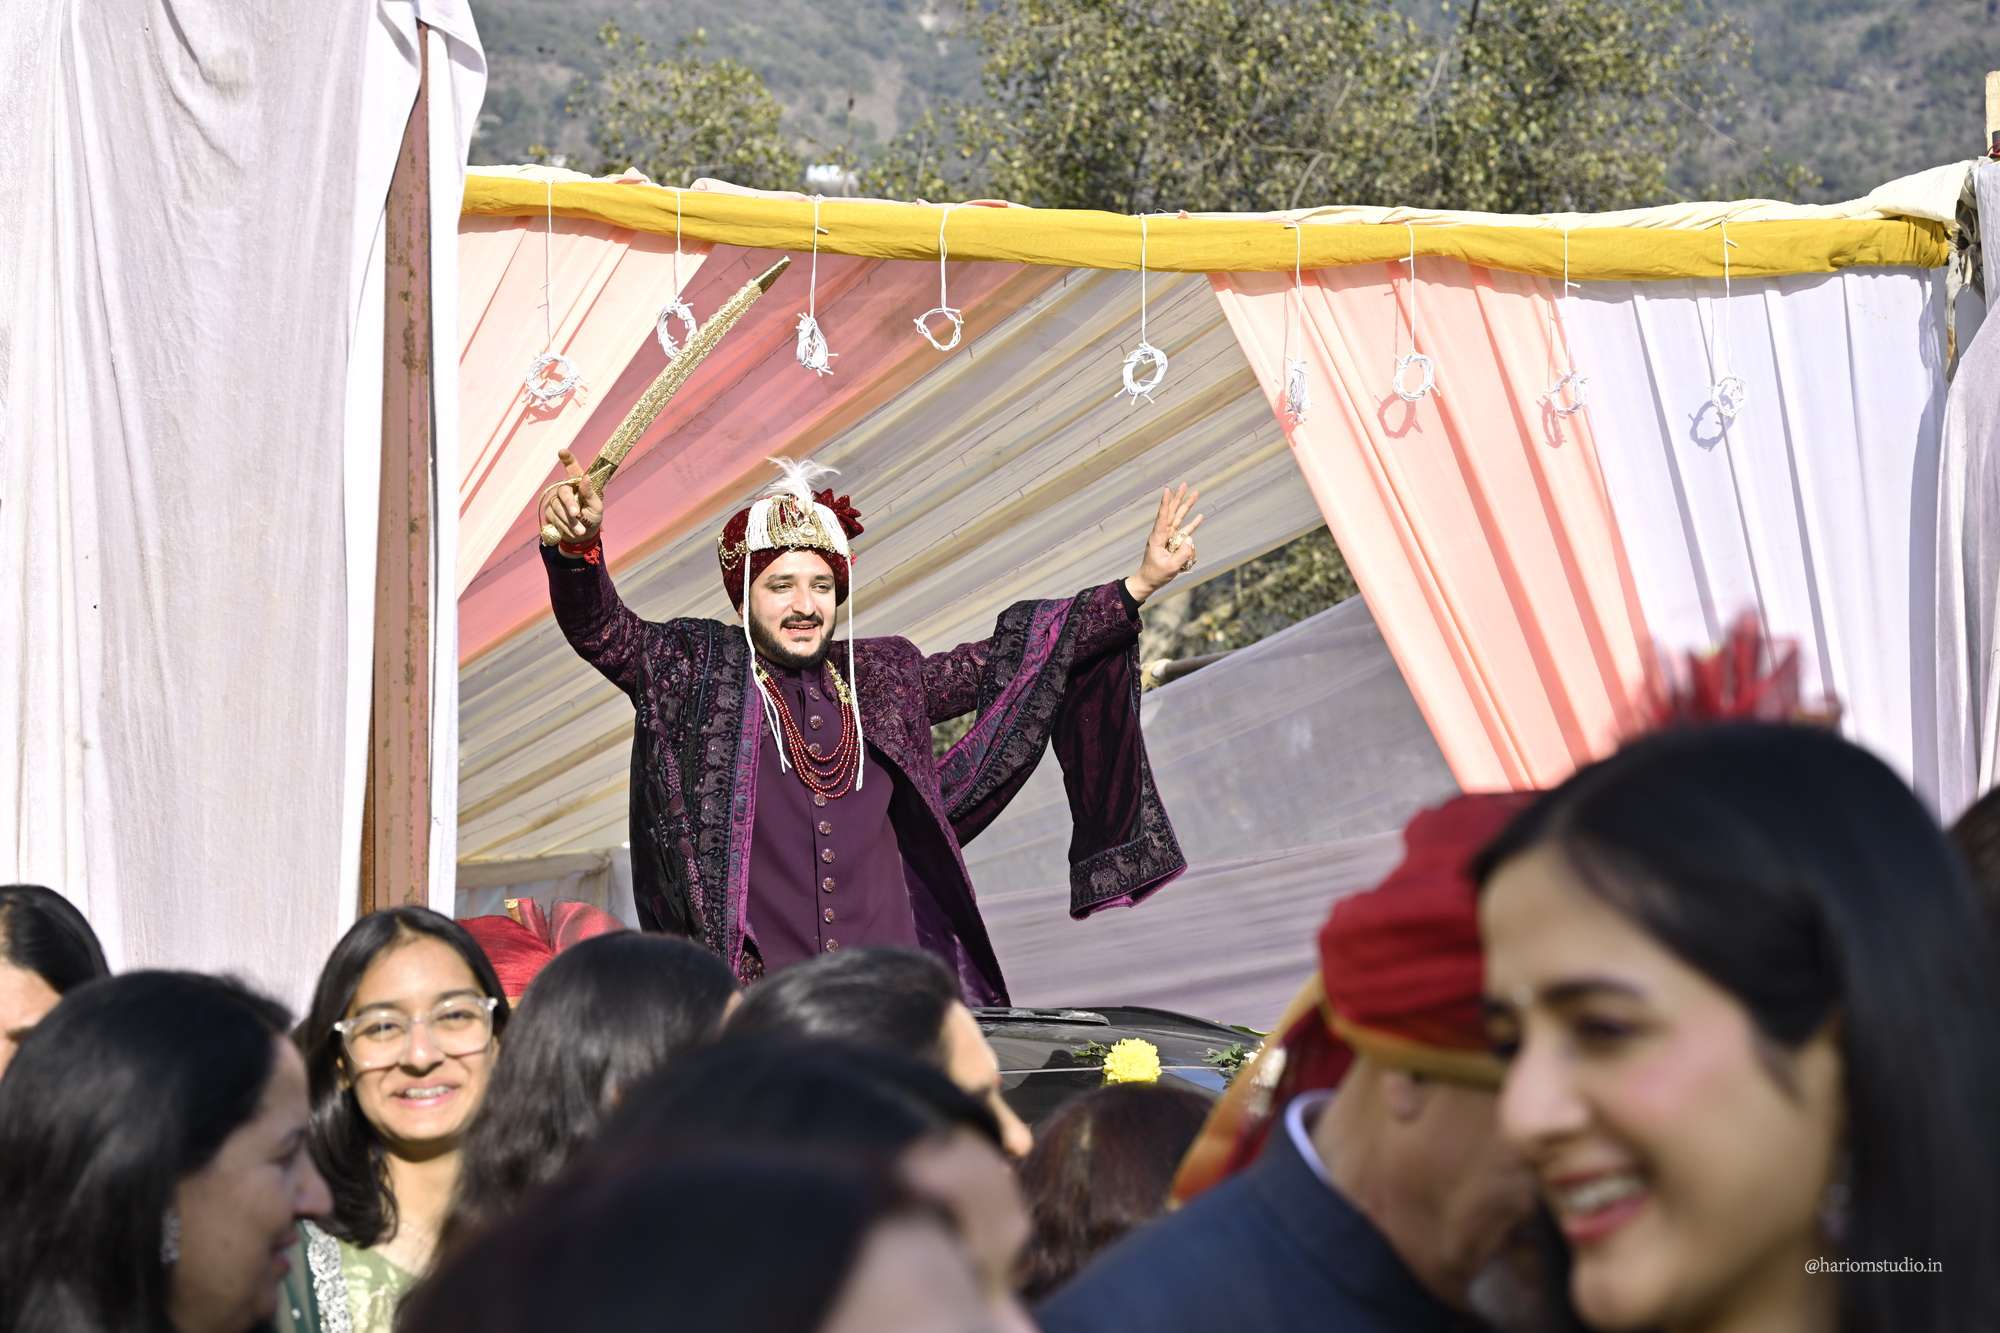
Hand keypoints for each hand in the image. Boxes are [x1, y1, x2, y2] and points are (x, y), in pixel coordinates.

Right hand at [539, 448, 602, 547]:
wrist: (583, 537)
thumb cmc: (592, 517)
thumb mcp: (596, 507)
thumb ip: (590, 494)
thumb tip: (586, 478)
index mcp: (579, 484)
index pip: (573, 468)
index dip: (567, 459)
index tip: (562, 451)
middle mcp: (566, 488)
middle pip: (563, 491)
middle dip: (569, 504)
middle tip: (576, 514)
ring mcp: (556, 499)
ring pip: (557, 507)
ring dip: (570, 521)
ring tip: (581, 531)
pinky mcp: (549, 511)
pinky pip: (553, 517)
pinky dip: (564, 526)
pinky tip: (572, 531)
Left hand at [1126, 483, 1203, 604]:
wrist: (1148, 581)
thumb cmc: (1156, 575)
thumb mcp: (1170, 567)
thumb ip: (1182, 554)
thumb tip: (1191, 540)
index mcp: (1158, 538)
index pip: (1163, 517)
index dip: (1166, 503)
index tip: (1167, 489)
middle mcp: (1162, 534)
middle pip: (1172, 512)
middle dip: (1179, 498)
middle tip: (1185, 484)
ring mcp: (1168, 537)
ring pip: (1179, 518)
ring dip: (1187, 506)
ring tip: (1195, 494)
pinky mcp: (1173, 543)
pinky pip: (1184, 531)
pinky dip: (1192, 524)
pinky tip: (1199, 516)